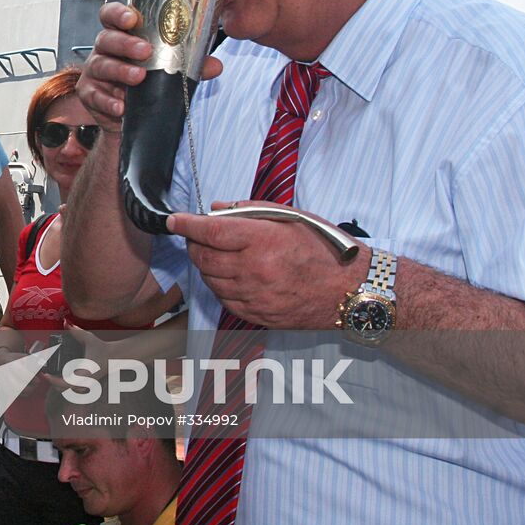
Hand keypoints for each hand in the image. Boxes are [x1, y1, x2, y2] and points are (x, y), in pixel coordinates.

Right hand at [77, 2, 222, 128]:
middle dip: (125, 43)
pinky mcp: (89, 94)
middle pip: (106, 38)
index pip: (111, 15)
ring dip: (120, 71)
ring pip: (101, 65)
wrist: (129, 116)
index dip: (118, 13)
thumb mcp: (168, 70)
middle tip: (145, 50)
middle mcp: (104, 49)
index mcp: (121, 35)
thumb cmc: (146, 82)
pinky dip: (108, 101)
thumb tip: (215, 65)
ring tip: (139, 77)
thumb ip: (191, 66)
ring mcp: (94, 71)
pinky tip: (121, 106)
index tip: (133, 18)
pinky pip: (94, 96)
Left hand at [168, 201, 367, 328]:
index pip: (210, 232)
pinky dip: (221, 286)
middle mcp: (255, 271)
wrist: (351, 291)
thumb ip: (250, 211)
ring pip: (210, 280)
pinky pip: (224, 300)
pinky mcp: (258, 316)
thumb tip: (217, 208)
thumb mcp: (292, 218)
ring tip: (220, 255)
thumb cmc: (324, 250)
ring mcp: (255, 297)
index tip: (174, 220)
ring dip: (207, 266)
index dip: (186, 225)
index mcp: (263, 241)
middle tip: (200, 236)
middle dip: (194, 244)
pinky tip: (234, 276)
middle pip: (203, 258)